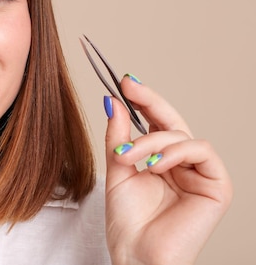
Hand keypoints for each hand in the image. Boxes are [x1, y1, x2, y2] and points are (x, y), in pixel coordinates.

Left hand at [104, 75, 232, 264]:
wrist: (136, 256)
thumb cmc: (127, 221)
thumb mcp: (117, 169)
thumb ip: (118, 136)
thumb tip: (114, 101)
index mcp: (159, 160)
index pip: (155, 123)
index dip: (143, 101)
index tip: (123, 82)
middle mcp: (181, 165)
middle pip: (172, 122)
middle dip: (150, 102)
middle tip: (129, 88)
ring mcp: (200, 174)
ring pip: (182, 135)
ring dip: (152, 140)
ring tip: (128, 156)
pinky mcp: (216, 186)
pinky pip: (202, 151)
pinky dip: (176, 151)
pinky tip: (154, 165)